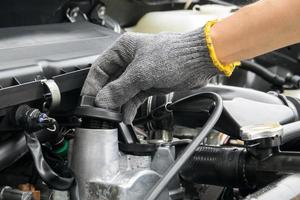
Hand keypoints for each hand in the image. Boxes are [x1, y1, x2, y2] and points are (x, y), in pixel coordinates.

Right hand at [81, 28, 218, 123]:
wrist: (199, 61)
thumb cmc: (175, 55)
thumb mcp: (142, 73)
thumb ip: (120, 89)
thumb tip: (103, 100)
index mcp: (124, 49)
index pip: (100, 68)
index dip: (92, 85)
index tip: (89, 100)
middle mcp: (130, 60)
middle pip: (111, 81)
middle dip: (106, 98)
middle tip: (101, 111)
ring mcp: (140, 73)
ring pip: (123, 91)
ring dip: (118, 105)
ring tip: (113, 117)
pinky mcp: (150, 84)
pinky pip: (135, 97)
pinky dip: (130, 107)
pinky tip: (126, 116)